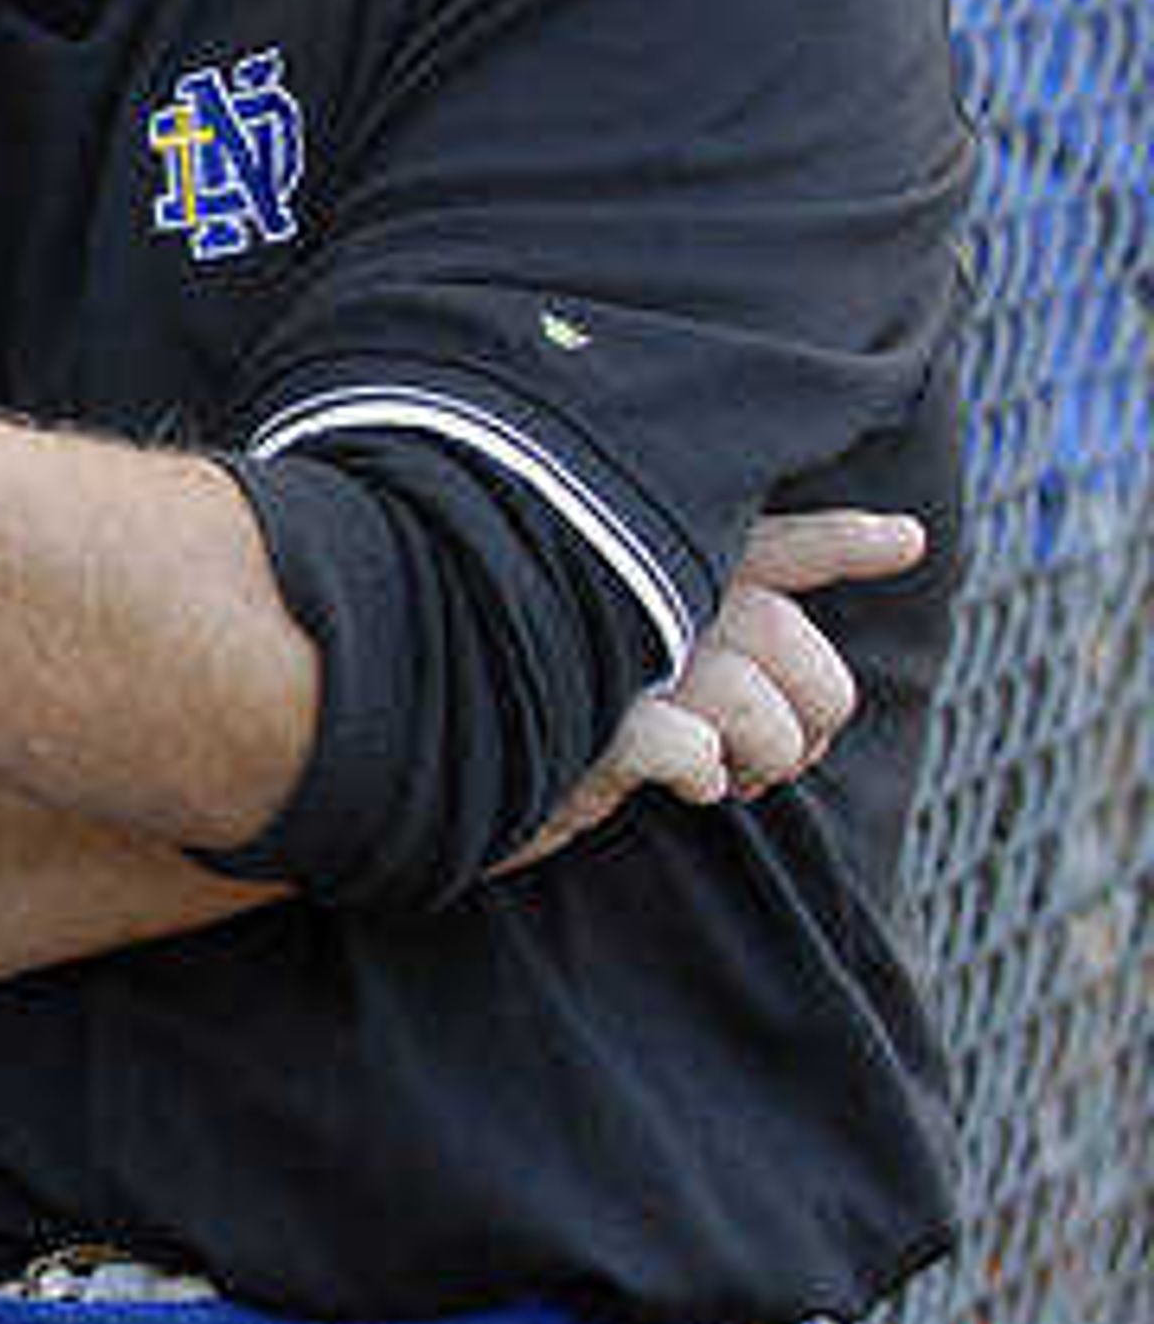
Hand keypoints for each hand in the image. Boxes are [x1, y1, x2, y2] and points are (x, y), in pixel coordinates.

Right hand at [497, 507, 923, 871]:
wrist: (413, 720)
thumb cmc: (507, 687)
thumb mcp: (604, 635)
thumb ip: (685, 625)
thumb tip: (785, 692)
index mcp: (651, 558)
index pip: (768, 544)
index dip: (841, 540)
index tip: (909, 539)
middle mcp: (643, 586)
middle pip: (794, 643)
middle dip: (812, 710)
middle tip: (787, 753)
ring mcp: (617, 646)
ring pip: (762, 710)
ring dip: (762, 759)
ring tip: (728, 777)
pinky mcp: (595, 718)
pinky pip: (696, 752)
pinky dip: (701, 776)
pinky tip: (677, 784)